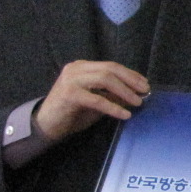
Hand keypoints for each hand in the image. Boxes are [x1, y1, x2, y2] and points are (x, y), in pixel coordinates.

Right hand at [35, 60, 149, 141]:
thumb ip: (112, 95)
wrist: (46, 125)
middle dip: (130, 80)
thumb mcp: (96, 102)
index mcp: (83, 67)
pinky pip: (97, 99)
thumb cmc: (71, 113)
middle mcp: (77, 69)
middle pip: (110, 69)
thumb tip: (135, 94)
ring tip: (137, 102)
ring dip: (124, 91)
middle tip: (145, 91)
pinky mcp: (69, 94)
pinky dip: (113, 107)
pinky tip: (124, 114)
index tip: (144, 83)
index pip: (110, 66)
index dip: (130, 74)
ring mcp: (71, 80)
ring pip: (105, 79)